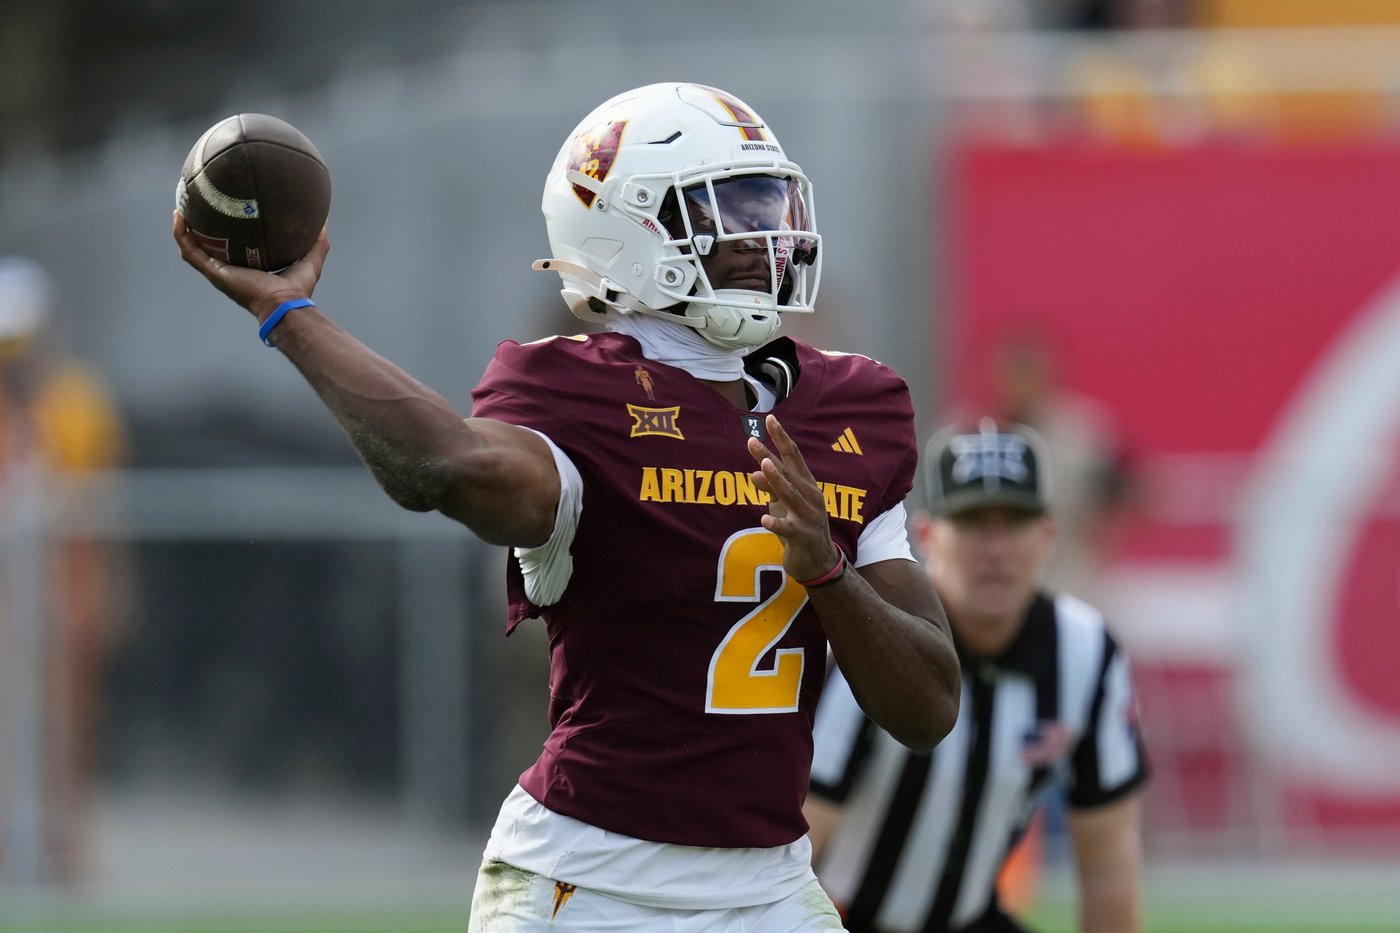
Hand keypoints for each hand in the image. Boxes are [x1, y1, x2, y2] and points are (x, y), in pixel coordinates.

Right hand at [172, 211, 328, 321]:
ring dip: (183, 229)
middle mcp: (228, 271)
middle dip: (198, 228)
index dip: (223, 233)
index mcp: (246, 269)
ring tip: (180, 207)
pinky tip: (179, 217)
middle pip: (206, 247)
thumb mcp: (309, 260)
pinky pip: (190, 251)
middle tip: (195, 205)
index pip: (230, 249)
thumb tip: (324, 222)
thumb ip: (317, 243)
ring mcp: (218, 272)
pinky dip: (181, 235)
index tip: (220, 214)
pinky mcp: (214, 272)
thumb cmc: (297, 290)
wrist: (285, 304)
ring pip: (192, 248)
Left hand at [747, 414, 841, 580]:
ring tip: (762, 468)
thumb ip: (771, 488)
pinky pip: (788, 528)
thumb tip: (754, 473)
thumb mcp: (784, 504)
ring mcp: (808, 516)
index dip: (781, 438)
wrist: (819, 562)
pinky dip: (777, 523)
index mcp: (807, 484)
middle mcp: (811, 496)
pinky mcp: (803, 536)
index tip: (769, 419)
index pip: (794, 456)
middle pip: (788, 472)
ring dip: (776, 481)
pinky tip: (765, 518)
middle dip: (769, 457)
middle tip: (752, 441)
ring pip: (790, 495)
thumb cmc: (799, 527)